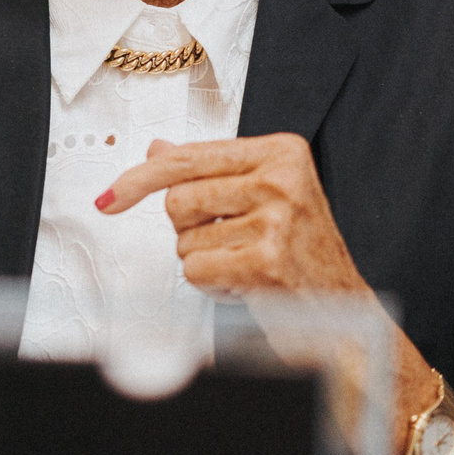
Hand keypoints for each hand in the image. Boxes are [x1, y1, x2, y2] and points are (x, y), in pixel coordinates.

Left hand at [99, 133, 369, 300]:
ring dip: (204, 259)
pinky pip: (196, 269)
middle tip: (229, 241)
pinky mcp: (267, 261)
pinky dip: (210, 284)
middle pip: (178, 199)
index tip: (110, 198)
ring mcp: (277, 220)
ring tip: (244, 263)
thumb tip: (158, 149)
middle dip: (189, 229)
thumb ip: (211, 171)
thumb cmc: (300, 252)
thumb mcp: (263, 198)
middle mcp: (282, 179)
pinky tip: (244, 284)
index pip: (188, 157)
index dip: (140, 179)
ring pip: (185, 238)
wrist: (343, 306)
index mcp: (281, 152)